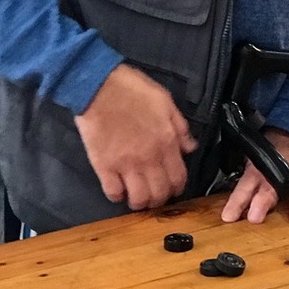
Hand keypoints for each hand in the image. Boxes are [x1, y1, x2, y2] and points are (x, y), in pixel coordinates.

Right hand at [74, 64, 197, 210]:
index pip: (179, 178)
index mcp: (167, 142)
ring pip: (138, 198)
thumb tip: (190, 148)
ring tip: (137, 198)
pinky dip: (117, 196)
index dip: (177, 188)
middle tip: (155, 196)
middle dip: (160, 200)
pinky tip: (118, 189)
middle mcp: (149, 158)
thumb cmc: (133, 89)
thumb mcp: (166, 102)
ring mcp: (125, 164)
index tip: (173, 188)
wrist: (98, 86)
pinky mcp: (103, 165)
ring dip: (140, 203)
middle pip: (160, 194)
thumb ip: (180, 126)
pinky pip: (113, 192)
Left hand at [220, 130, 288, 223]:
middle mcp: (278, 173)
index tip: (229, 218)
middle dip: (262, 203)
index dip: (236, 202)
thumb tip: (230, 216)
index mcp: (258, 172)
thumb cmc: (271, 158)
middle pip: (269, 189)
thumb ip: (246, 192)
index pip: (244, 188)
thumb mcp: (253, 169)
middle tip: (255, 217)